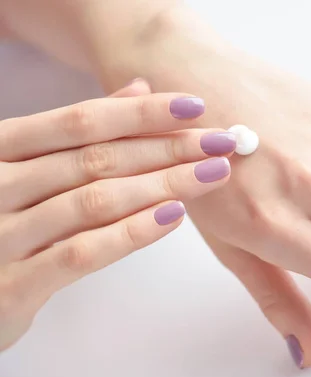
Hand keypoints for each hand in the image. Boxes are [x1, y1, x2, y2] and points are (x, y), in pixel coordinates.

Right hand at [0, 80, 234, 350]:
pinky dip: (132, 233)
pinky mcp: (13, 286)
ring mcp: (2, 235)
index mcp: (1, 149)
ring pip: (96, 201)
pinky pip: (83, 253)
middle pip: (98, 158)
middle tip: (221, 142)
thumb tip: (138, 87)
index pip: (81, 121)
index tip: (195, 106)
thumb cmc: (0, 222)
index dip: (142, 112)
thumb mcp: (27, 167)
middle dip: (168, 148)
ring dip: (163, 185)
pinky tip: (174, 216)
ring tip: (213, 174)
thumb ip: (78, 129)